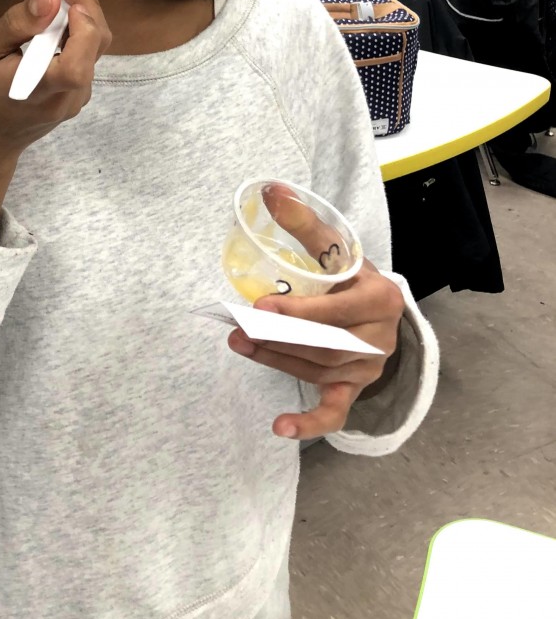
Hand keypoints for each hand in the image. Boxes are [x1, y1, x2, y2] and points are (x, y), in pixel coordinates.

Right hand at [0, 0, 110, 161]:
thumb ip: (17, 24)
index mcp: (38, 91)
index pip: (76, 65)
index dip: (82, 26)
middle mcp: (65, 99)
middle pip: (96, 49)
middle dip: (87, 11)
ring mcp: (76, 101)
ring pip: (96, 52)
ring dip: (83, 23)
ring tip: (55, 12)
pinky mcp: (78, 98)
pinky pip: (88, 61)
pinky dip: (78, 39)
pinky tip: (54, 35)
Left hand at [228, 184, 403, 439]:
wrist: (379, 305)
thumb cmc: (352, 275)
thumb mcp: (336, 247)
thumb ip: (305, 222)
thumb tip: (272, 191)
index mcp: (380, 298)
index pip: (336, 311)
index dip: (299, 312)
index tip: (262, 306)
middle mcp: (379, 337)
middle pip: (323, 344)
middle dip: (278, 337)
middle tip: (240, 327)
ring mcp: (369, 368)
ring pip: (316, 367)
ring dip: (274, 358)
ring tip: (239, 342)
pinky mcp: (355, 388)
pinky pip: (336, 410)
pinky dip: (311, 422)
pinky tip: (282, 427)